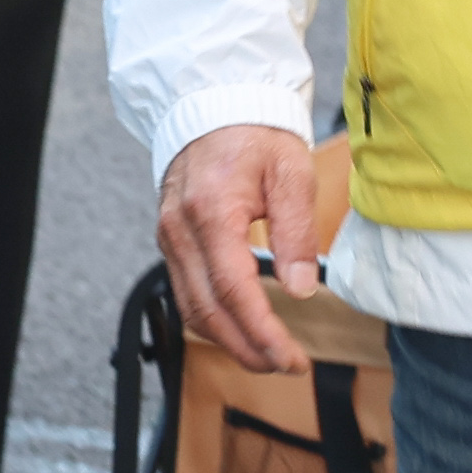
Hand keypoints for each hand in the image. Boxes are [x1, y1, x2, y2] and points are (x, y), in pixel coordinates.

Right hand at [158, 122, 327, 374]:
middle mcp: (179, 231)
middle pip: (207, 310)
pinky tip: (242, 329)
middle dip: (248, 347)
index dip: (264, 332)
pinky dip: (213, 320)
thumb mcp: (290, 173)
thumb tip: (302, 288)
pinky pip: (186, 292)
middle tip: (288, 365)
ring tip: (269, 356)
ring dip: (229, 340)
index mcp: (210, 212)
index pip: (234, 290)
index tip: (293, 358)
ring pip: (191, 308)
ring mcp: (169, 237)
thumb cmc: (255, 135)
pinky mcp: (171, 241)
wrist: (214, 107)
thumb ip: (296, 231)